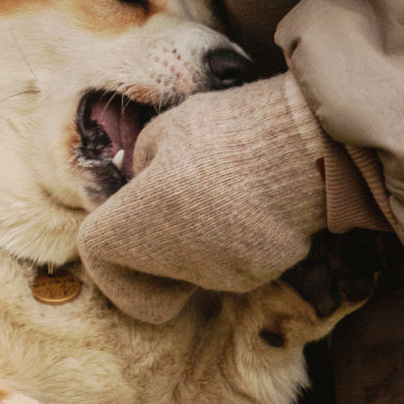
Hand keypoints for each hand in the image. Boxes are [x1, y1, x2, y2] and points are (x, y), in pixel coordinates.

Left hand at [76, 74, 352, 322]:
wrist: (306, 149)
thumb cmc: (228, 131)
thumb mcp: (169, 129)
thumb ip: (143, 161)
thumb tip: (140, 178)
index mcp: (137, 223)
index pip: (98, 257)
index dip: (107, 243)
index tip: (123, 225)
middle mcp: (174, 262)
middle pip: (148, 266)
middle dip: (155, 242)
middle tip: (178, 201)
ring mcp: (220, 273)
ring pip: (193, 265)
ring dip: (199, 236)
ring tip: (228, 187)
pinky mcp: (261, 274)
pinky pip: (235, 261)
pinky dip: (238, 239)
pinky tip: (257, 201)